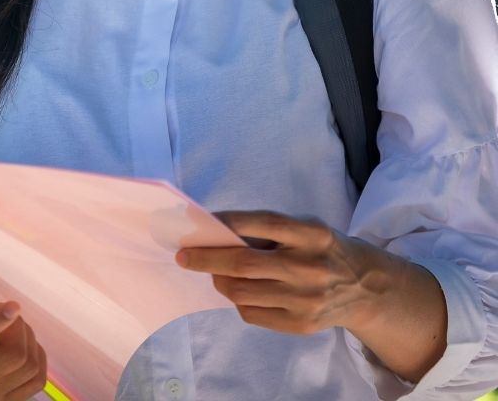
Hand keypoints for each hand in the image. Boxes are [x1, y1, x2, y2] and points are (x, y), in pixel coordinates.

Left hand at [174, 209, 397, 335]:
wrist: (364, 287)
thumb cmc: (320, 248)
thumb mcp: (303, 228)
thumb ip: (266, 229)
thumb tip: (214, 232)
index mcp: (311, 234)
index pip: (260, 223)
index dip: (225, 222)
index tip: (198, 224)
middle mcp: (310, 266)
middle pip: (243, 263)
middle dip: (205, 258)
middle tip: (183, 256)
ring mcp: (306, 300)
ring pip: (242, 291)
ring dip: (218, 280)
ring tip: (214, 273)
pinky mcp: (301, 325)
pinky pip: (252, 313)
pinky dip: (237, 301)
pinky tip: (239, 291)